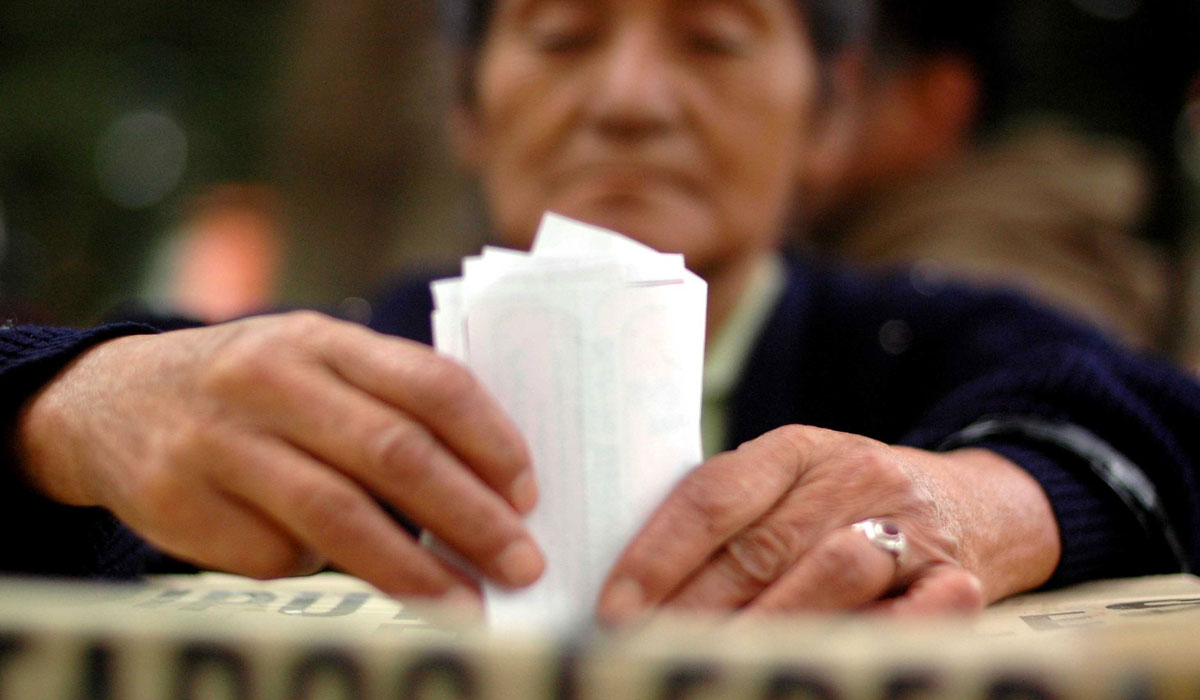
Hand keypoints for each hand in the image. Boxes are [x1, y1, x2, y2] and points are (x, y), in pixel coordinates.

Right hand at [16, 312, 543, 599]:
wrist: (109, 401)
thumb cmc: (249, 387)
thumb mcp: (312, 361)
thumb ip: (387, 399)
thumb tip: (489, 485)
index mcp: (319, 337)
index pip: (428, 383)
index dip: (490, 441)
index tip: (528, 494)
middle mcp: (268, 380)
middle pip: (394, 453)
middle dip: (470, 516)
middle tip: (520, 563)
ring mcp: (219, 442)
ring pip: (338, 515)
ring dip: (414, 570)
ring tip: (467, 604)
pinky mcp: (179, 503)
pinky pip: (275, 554)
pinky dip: (319, 570)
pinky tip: (337, 570)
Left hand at [597, 425, 1060, 620]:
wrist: (971, 502)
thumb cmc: (848, 502)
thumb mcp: (791, 482)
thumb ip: (728, 516)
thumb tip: (633, 587)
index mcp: (798, 448)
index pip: (713, 496)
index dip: (658, 554)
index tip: (615, 607)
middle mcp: (854, 477)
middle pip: (760, 547)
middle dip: (694, 608)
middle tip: (646, 647)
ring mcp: (910, 527)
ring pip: (829, 576)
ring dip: (765, 628)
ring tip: (713, 662)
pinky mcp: (957, 579)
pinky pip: (914, 614)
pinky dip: (867, 638)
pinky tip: (815, 665)